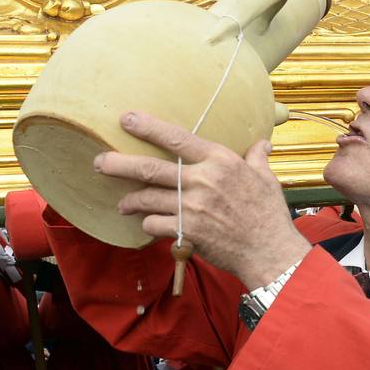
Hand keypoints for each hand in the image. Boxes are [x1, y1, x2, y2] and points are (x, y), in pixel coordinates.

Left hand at [94, 111, 311, 285]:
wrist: (270, 251)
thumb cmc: (269, 214)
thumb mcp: (267, 179)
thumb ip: (257, 158)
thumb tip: (262, 144)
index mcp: (221, 161)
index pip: (178, 138)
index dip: (149, 127)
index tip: (127, 119)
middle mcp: (203, 180)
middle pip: (150, 168)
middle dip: (119, 164)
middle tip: (99, 162)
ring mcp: (193, 206)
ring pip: (147, 198)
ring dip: (130, 201)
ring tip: (123, 203)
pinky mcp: (187, 231)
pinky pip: (154, 224)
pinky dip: (148, 224)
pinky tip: (149, 225)